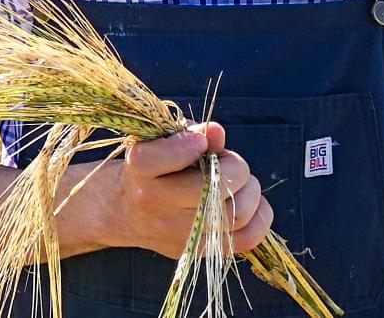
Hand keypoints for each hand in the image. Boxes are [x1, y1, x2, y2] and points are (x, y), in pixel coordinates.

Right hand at [92, 120, 273, 256]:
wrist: (124, 211)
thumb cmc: (150, 168)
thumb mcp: (159, 142)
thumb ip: (189, 133)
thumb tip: (217, 132)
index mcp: (139, 169)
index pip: (168, 156)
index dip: (193, 144)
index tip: (200, 142)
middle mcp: (154, 203)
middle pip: (214, 187)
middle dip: (236, 168)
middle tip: (230, 163)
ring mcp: (176, 233)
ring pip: (237, 214)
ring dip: (251, 192)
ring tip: (239, 183)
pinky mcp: (196, 251)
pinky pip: (246, 239)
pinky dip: (260, 217)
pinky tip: (251, 203)